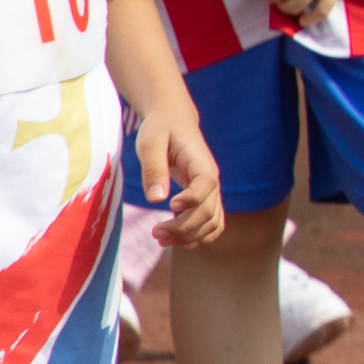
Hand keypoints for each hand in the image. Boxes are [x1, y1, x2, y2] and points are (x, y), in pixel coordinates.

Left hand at [128, 102, 223, 248]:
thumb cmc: (160, 128)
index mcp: (200, 163)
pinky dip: (201, 236)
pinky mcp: (205, 197)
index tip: (170, 207)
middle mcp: (211, 179)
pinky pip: (213, 222)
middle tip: (155, 233)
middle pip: (208, 211)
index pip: (206, 186)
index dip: (192, 200)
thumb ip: (154, 169)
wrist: (174, 120)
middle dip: (183, 227)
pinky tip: (181, 242)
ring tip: (161, 240)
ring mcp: (211, 191)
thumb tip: (157, 200)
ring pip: (212, 222)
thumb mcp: (150, 142)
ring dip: (189, 236)